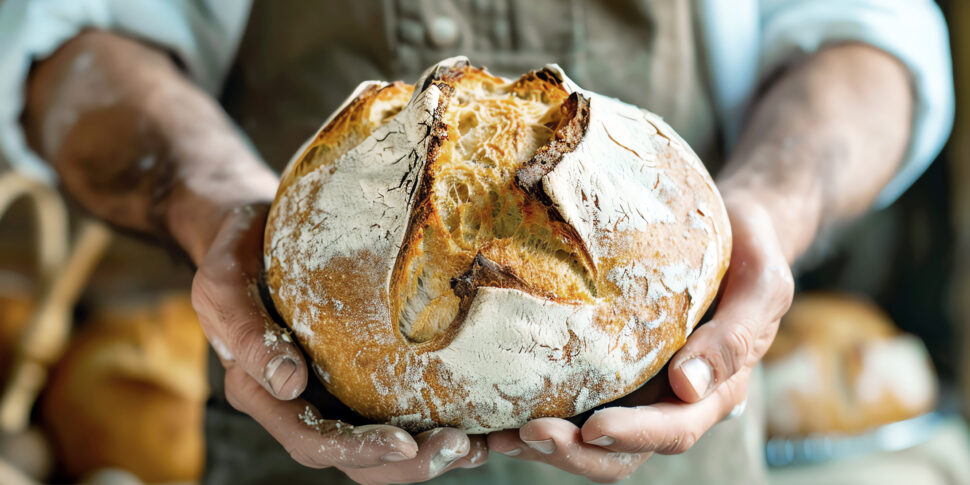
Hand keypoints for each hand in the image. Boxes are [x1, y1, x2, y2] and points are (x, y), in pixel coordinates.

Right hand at [191, 203, 486, 483]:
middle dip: (410, 464)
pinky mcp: (362, 371)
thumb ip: (245, 334)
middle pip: (357, 458)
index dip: (359, 450)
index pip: (313, 441)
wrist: (253, 227)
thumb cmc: (235, 251)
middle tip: (462, 448)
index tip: (404, 445)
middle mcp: (302, 403)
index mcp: (263, 394)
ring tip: (480, 446)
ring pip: (384, 442)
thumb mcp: (222, 284)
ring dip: (430, 452)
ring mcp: (335, 390)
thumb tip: (288, 384)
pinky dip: (436, 418)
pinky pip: (399, 405)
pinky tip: (476, 416)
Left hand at [487, 196, 792, 482]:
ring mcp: (636, 387)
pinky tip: (497, 411)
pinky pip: (573, 399)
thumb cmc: (752, 249)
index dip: (634, 435)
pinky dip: (538, 410)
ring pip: (590, 436)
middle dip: (574, 452)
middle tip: (525, 435)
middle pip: (621, 449)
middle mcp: (670, 399)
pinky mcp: (609, 367)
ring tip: (498, 436)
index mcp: (715, 390)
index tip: (595, 428)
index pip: (674, 428)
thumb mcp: (763, 285)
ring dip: (547, 444)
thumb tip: (689, 387)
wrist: (735, 226)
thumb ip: (736, 336)